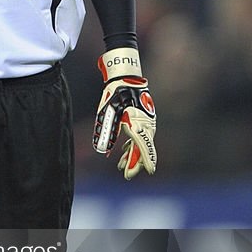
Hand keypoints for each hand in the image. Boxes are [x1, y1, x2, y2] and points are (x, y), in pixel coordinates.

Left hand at [92, 48, 155, 179]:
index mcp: (137, 123)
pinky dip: (132, 145)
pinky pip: (139, 135)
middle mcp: (145, 123)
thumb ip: (106, 131)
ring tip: (121, 166)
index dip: (144, 160)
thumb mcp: (107, 112)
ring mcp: (145, 121)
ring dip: (131, 154)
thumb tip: (102, 150)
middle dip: (135, 162)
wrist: (125, 76)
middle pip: (143, 147)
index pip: (143, 146)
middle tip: (127, 175)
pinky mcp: (142, 118)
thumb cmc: (115, 94)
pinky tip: (124, 151)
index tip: (149, 171)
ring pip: (141, 142)